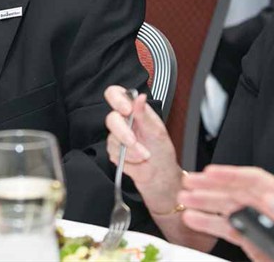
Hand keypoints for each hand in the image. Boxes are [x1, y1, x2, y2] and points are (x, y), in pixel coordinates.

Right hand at [103, 86, 180, 212]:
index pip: (116, 95)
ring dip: (131, 151)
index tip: (126, 110)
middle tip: (134, 141)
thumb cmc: (162, 153)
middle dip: (123, 133)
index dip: (116, 99)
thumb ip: (145, 115)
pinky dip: (129, 161)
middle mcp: (124, 123)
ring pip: (112, 140)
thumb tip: (139, 97)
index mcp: (135, 112)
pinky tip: (138, 163)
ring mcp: (117, 139)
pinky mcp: (114, 154)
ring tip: (145, 156)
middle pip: (111, 119)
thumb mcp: (157, 132)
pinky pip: (114, 155)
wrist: (161, 178)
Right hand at [178, 165, 273, 261]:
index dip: (231, 174)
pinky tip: (194, 220)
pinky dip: (209, 223)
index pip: (253, 180)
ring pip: (227, 207)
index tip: (210, 172)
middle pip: (234, 191)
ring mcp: (258, 222)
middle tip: (188, 183)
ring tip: (185, 200)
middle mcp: (268, 207)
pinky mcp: (252, 238)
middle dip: (209, 186)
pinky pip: (227, 227)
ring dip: (205, 202)